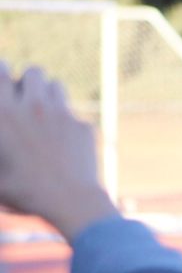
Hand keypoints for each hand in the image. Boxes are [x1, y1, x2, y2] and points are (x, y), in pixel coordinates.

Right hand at [0, 62, 116, 240]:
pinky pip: (73, 112)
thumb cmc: (26, 193)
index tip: (5, 76)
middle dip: (30, 79)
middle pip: (34, 71)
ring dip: (49, 93)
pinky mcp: (82, 125)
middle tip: (27, 93)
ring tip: (45, 109)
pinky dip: (67, 119)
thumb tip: (4, 142)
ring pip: (56, 85)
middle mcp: (32, 107)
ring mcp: (61, 114)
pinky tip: (65, 138)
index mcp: (4, 114)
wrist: (70, 202)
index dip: (3, 70)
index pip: (1, 71)